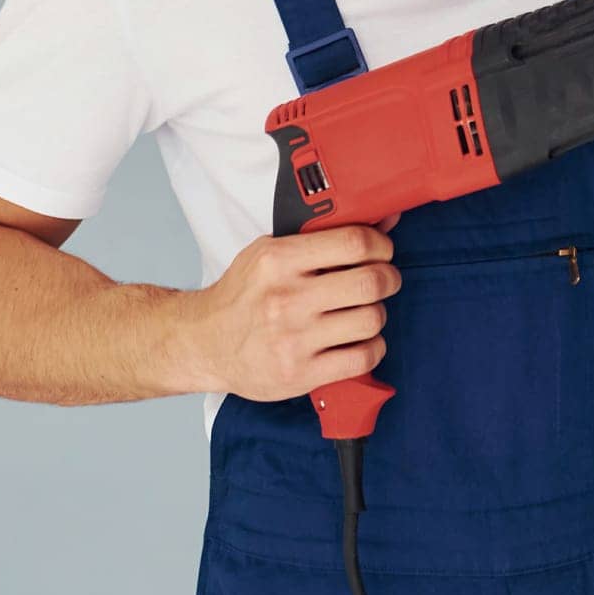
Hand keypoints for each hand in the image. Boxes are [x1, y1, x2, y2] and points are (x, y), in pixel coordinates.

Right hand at [177, 217, 401, 400]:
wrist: (205, 343)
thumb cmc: (243, 294)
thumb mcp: (271, 252)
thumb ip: (323, 236)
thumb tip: (385, 220)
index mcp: (279, 260)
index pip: (353, 242)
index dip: (380, 245)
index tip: (382, 250)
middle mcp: (286, 299)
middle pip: (369, 282)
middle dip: (388, 278)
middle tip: (384, 279)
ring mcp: (293, 340)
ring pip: (371, 320)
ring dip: (377, 313)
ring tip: (365, 310)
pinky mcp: (300, 375)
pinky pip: (362, 358)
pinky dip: (372, 347)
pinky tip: (359, 340)